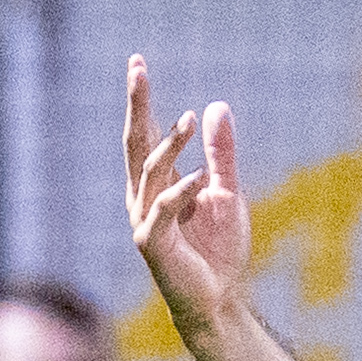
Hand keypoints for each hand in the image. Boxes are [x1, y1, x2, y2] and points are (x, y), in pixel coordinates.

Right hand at [124, 56, 250, 339]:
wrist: (218, 297)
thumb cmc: (218, 248)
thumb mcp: (227, 193)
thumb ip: (221, 155)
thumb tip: (216, 107)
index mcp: (157, 182)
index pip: (144, 134)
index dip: (140, 100)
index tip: (137, 63)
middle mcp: (143, 196)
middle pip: (135, 142)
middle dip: (136, 105)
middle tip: (137, 69)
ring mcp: (144, 218)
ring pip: (150, 172)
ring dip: (169, 145)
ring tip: (190, 120)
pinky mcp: (153, 243)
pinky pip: (164, 210)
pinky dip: (181, 192)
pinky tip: (199, 177)